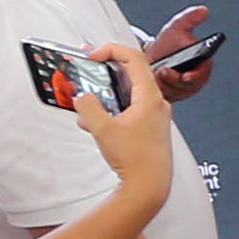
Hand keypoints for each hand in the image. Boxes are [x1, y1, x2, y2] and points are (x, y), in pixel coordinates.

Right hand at [68, 38, 176, 187]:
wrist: (149, 188)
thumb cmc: (137, 162)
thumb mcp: (103, 130)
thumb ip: (88, 108)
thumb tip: (83, 98)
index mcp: (150, 97)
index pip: (134, 58)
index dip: (111, 50)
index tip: (93, 55)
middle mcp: (156, 104)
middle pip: (129, 74)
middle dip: (104, 70)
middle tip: (88, 66)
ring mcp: (153, 116)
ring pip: (126, 94)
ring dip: (104, 96)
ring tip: (85, 103)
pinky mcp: (148, 129)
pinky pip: (127, 111)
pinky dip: (110, 111)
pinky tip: (93, 123)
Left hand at [144, 6, 218, 102]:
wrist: (152, 56)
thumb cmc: (167, 44)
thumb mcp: (177, 28)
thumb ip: (190, 18)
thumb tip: (202, 10)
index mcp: (203, 62)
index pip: (204, 73)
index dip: (195, 76)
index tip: (184, 75)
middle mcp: (197, 76)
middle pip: (190, 85)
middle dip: (174, 79)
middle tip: (163, 71)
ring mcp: (186, 88)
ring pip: (179, 92)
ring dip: (166, 83)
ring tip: (158, 73)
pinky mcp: (176, 96)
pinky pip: (171, 97)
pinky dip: (162, 90)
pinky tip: (157, 81)